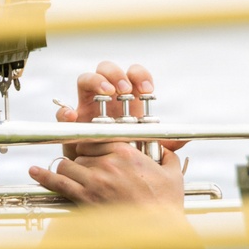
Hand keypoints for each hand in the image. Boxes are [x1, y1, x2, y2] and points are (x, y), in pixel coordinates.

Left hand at [31, 142, 184, 211]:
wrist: (158, 232)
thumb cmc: (166, 205)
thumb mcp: (173, 174)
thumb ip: (168, 155)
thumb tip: (168, 148)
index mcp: (127, 152)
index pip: (98, 138)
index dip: (93, 145)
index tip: (90, 148)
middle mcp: (108, 162)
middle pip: (82, 152)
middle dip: (82, 161)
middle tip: (86, 171)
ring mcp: (95, 180)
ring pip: (69, 165)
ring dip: (68, 170)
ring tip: (70, 176)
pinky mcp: (86, 198)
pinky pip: (58, 182)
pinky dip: (44, 176)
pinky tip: (34, 171)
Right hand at [54, 61, 184, 159]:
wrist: (104, 178)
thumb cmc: (126, 158)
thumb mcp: (148, 150)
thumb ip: (165, 143)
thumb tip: (184, 139)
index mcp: (127, 100)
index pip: (133, 76)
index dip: (140, 76)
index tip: (148, 89)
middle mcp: (106, 99)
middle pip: (107, 70)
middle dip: (117, 75)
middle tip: (125, 91)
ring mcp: (87, 108)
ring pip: (86, 80)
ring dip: (97, 82)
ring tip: (107, 94)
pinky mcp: (71, 124)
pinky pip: (63, 111)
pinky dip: (66, 111)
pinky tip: (74, 116)